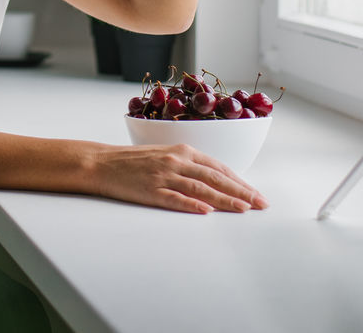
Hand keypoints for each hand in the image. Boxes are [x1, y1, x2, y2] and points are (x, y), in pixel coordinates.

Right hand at [92, 142, 268, 213]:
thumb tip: (216, 181)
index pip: (219, 167)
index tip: (256, 194)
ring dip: (224, 199)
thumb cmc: (135, 161)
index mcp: (182, 150)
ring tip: (243, 209)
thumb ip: (190, 165)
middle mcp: (176, 161)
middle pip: (215, 177)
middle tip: (261, 204)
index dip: (240, 181)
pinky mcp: (150, 190)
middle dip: (241, 191)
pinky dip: (191, 205)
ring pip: (200, 188)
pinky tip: (206, 211)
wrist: (102, 162)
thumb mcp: (165, 155)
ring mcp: (163, 176)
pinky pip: (174, 199)